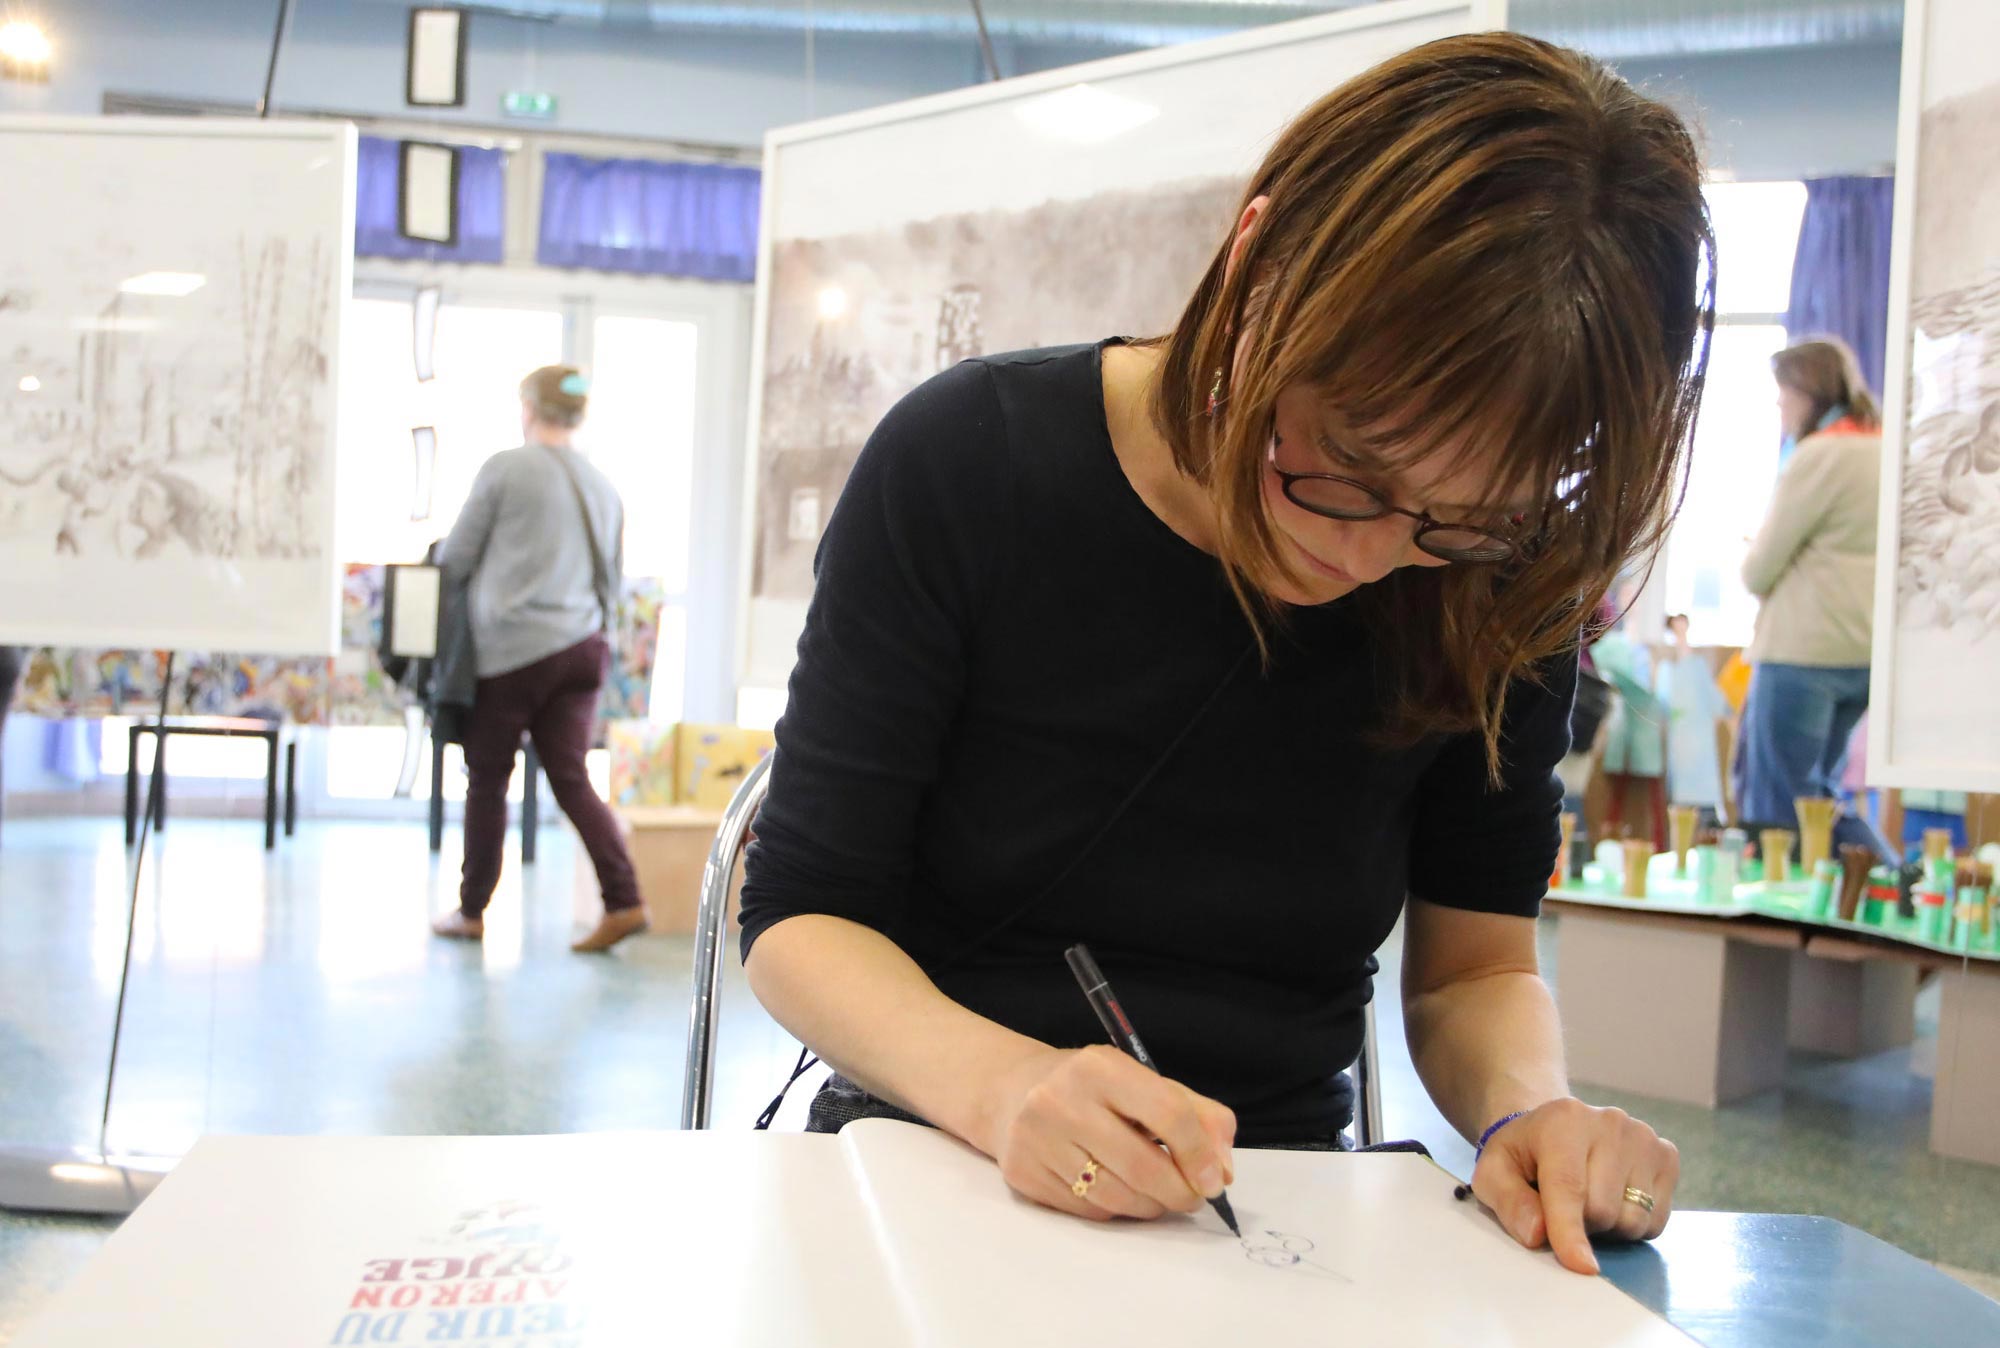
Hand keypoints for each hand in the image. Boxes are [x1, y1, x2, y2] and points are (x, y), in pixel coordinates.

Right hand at [980, 1044, 1236, 1221]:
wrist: (1010, 1091)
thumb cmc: (1090, 1088)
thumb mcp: (1141, 1082)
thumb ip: (1197, 1115)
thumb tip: (1222, 1169)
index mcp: (1100, 1067)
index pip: (1168, 1114)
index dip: (1200, 1154)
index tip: (1214, 1180)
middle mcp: (1061, 1099)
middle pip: (1143, 1166)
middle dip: (1179, 1192)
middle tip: (1191, 1198)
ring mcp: (1037, 1139)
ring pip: (1117, 1196)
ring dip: (1150, 1206)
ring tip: (1157, 1195)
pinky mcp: (1023, 1173)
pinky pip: (1088, 1209)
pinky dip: (1115, 1209)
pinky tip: (1116, 1190)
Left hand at [1470, 1097, 1677, 1273]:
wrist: (1555, 1129)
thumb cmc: (1523, 1155)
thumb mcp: (1494, 1174)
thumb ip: (1509, 1202)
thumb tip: (1537, 1234)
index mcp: (1563, 1120)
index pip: (1569, 1187)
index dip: (1571, 1231)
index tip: (1581, 1266)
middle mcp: (1610, 1122)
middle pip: (1603, 1210)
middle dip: (1580, 1226)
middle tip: (1561, 1206)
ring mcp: (1643, 1138)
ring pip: (1634, 1219)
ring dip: (1607, 1228)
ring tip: (1588, 1200)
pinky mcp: (1666, 1156)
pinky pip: (1656, 1220)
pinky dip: (1633, 1224)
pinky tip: (1614, 1198)